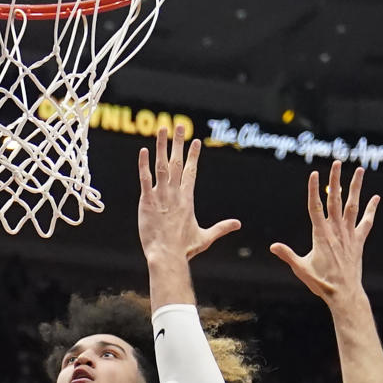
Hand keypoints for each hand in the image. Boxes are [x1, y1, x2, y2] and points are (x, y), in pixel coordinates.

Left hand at [138, 125, 240, 262]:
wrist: (168, 256)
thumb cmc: (185, 250)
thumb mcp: (206, 237)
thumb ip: (221, 228)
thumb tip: (238, 224)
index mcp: (187, 199)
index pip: (191, 172)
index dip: (193, 156)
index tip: (196, 141)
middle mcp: (175, 194)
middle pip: (177, 163)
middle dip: (179, 143)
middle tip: (179, 125)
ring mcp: (160, 196)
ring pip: (161, 166)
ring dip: (161, 146)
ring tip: (162, 130)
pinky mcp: (147, 202)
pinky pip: (145, 179)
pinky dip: (144, 165)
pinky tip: (143, 151)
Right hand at [269, 160, 379, 303]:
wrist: (344, 294)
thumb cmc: (321, 283)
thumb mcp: (301, 269)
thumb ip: (288, 255)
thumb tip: (273, 247)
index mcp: (320, 235)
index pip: (315, 207)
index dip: (314, 190)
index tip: (314, 174)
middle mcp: (336, 231)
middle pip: (335, 200)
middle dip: (335, 180)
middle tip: (337, 163)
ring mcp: (349, 235)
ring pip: (353, 205)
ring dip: (356, 187)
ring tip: (359, 170)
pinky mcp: (358, 241)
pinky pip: (366, 222)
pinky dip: (371, 209)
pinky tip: (376, 197)